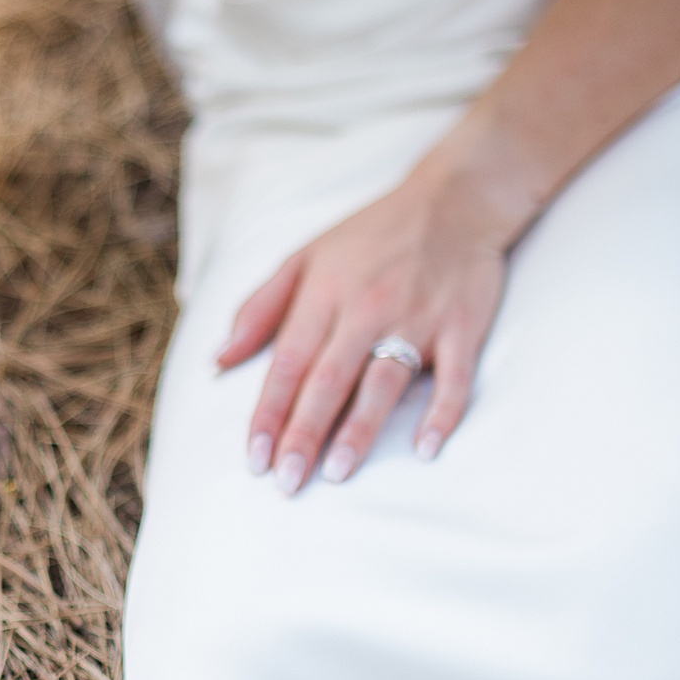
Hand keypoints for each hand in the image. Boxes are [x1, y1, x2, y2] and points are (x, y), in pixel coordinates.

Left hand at [216, 170, 514, 490]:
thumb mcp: (304, 257)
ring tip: (338, 473)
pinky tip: (426, 448)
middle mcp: (368, 308)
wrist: (457, 196)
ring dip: (360, 430)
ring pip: (383, 382)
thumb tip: (216, 361)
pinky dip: (442, 412)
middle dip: (304, 434)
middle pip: (329, 380)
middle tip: (286, 483)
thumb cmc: (371, 235)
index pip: (287, 364)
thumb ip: (258, 309)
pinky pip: (454, 376)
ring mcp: (417, 318)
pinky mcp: (463, 325)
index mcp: (324, 294)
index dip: (268, 414)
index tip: (253, 459)